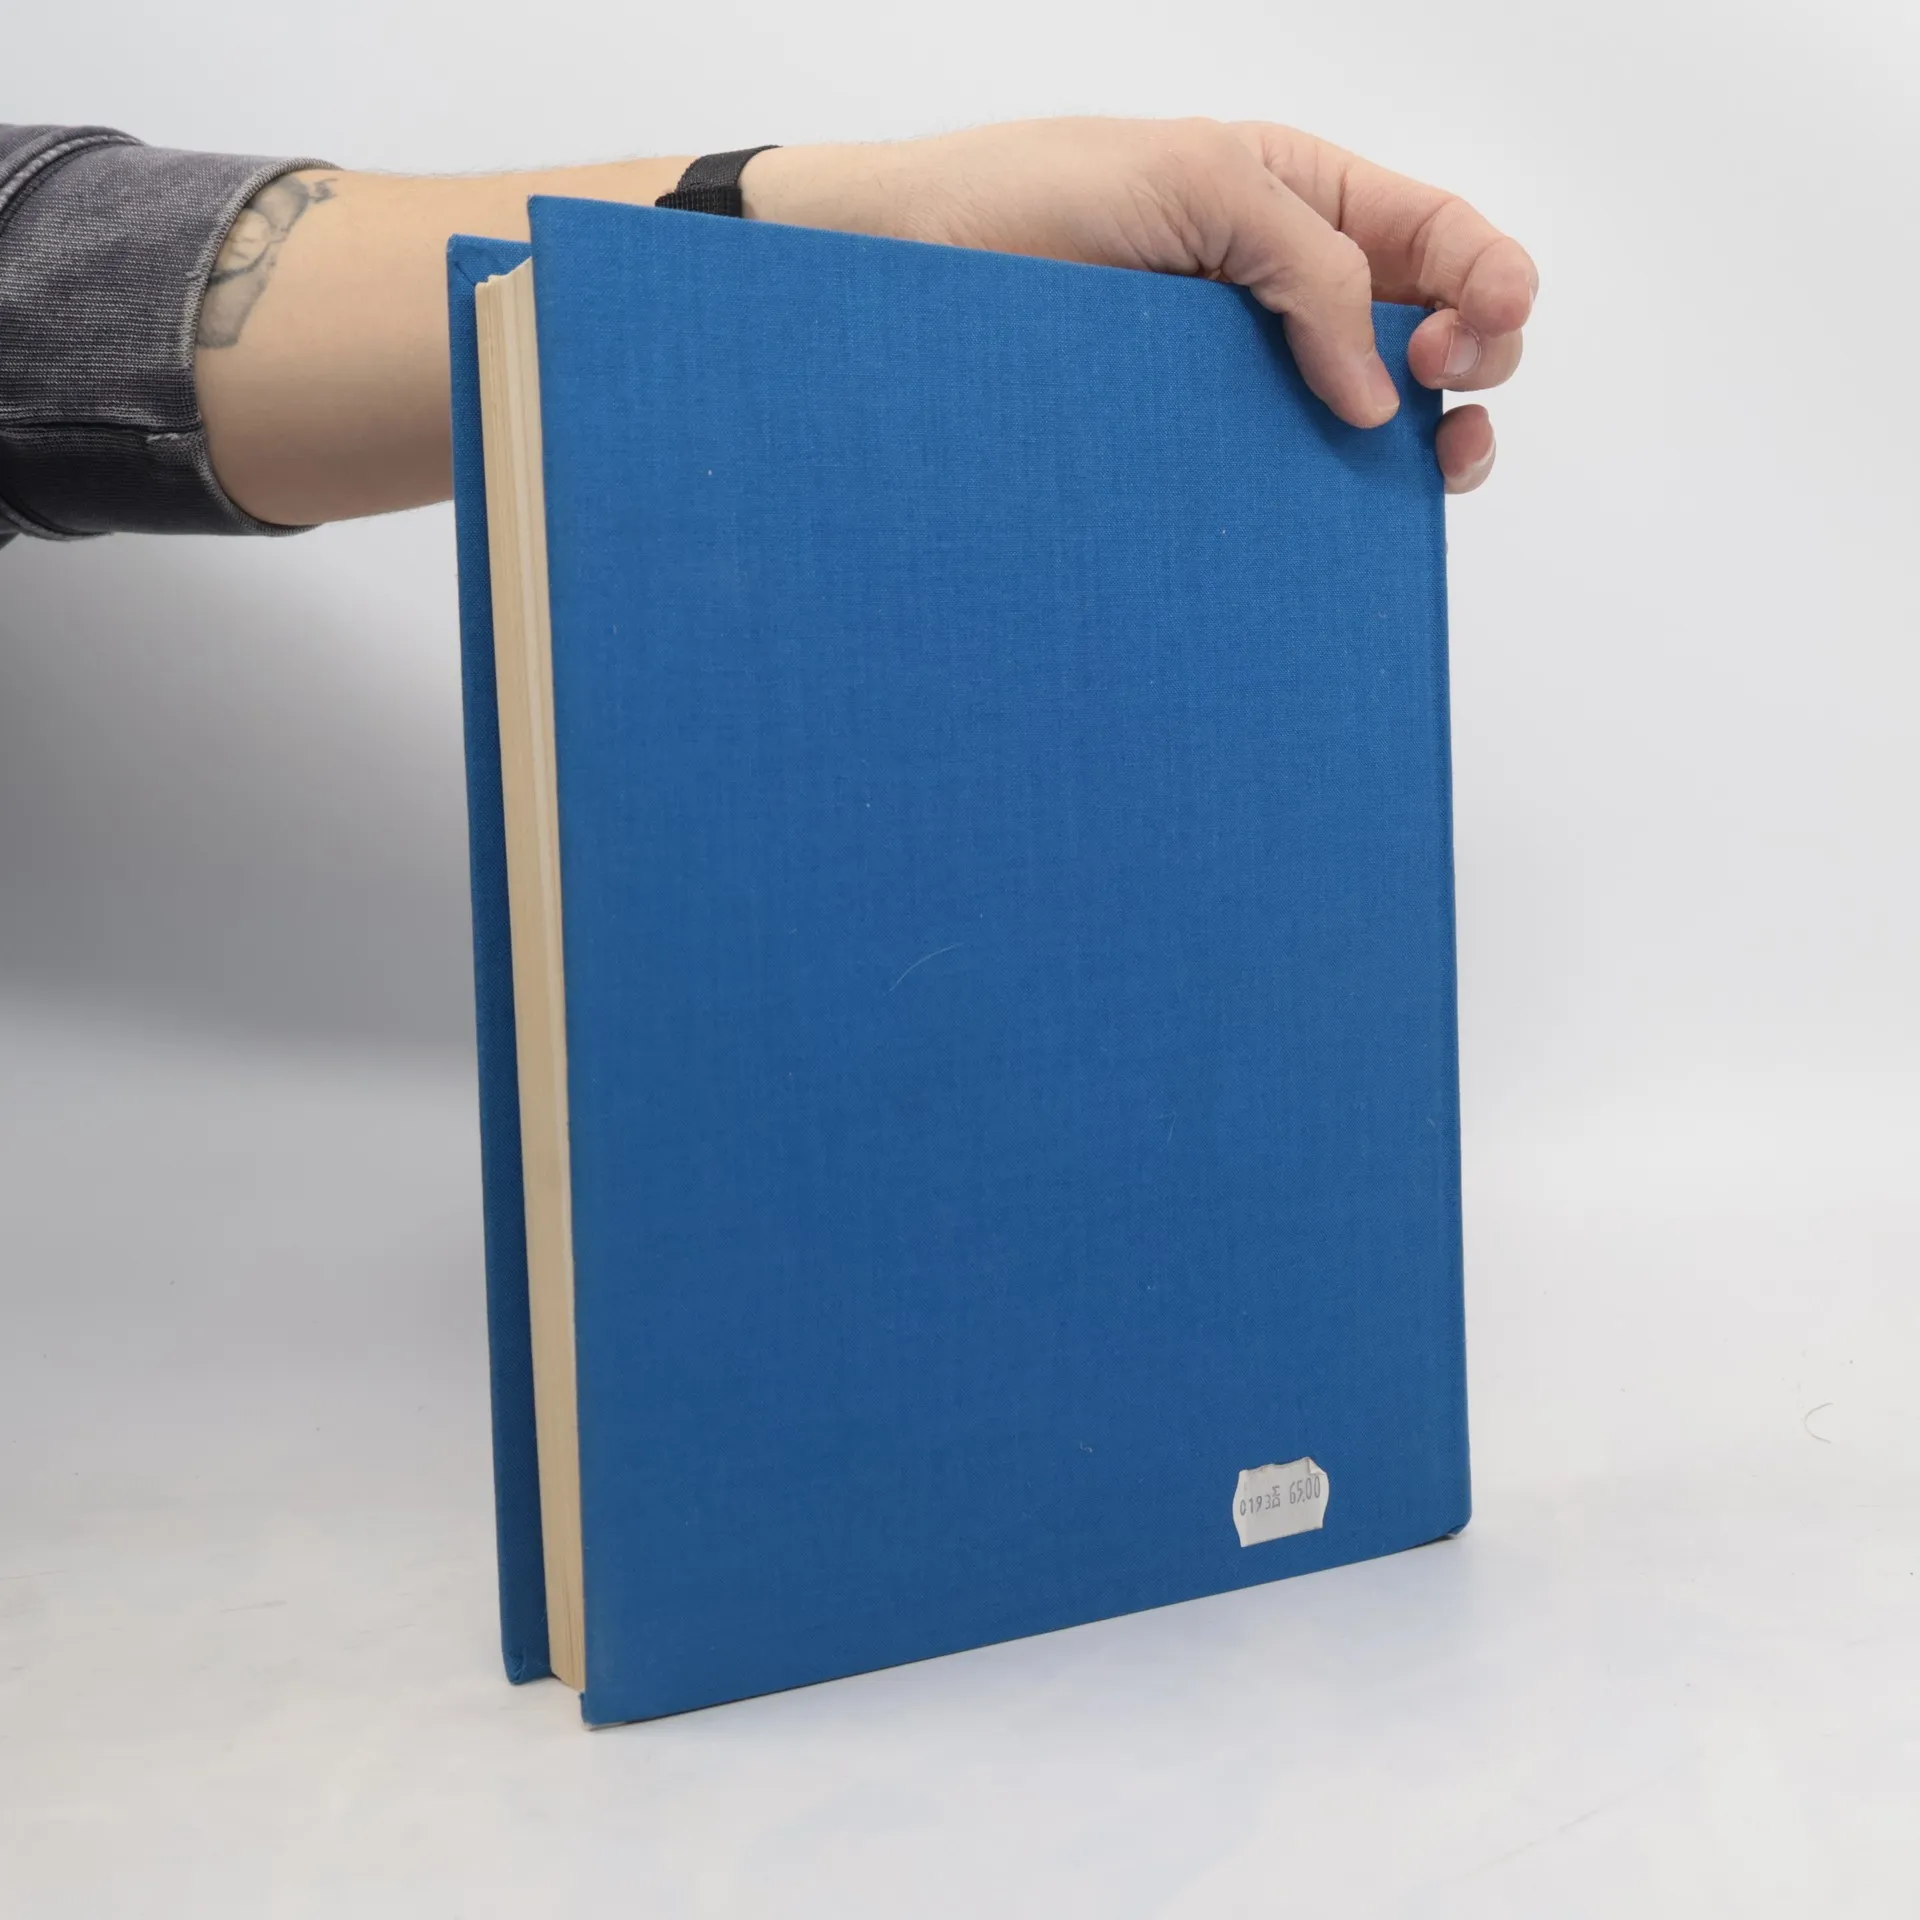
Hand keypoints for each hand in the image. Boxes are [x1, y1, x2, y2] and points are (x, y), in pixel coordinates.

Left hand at [745, 120, 1534, 493]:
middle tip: (1441, 381)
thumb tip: (1382, 397)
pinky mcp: (1187, 450)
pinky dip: (1326, 501)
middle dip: (1475, 360)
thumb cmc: (1030, 196)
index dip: (1493, 281)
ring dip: (1418, 448)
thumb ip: (1312, 265)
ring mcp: (1238, 380)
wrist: (904, 272)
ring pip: (1368, 422)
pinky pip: (1280, 480)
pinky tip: (1337, 507)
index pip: (1439, 236)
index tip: (1485, 329)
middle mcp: (1283, 293)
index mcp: (1300, 199)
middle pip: (1432, 335)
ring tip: (1416, 462)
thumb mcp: (1197, 182)